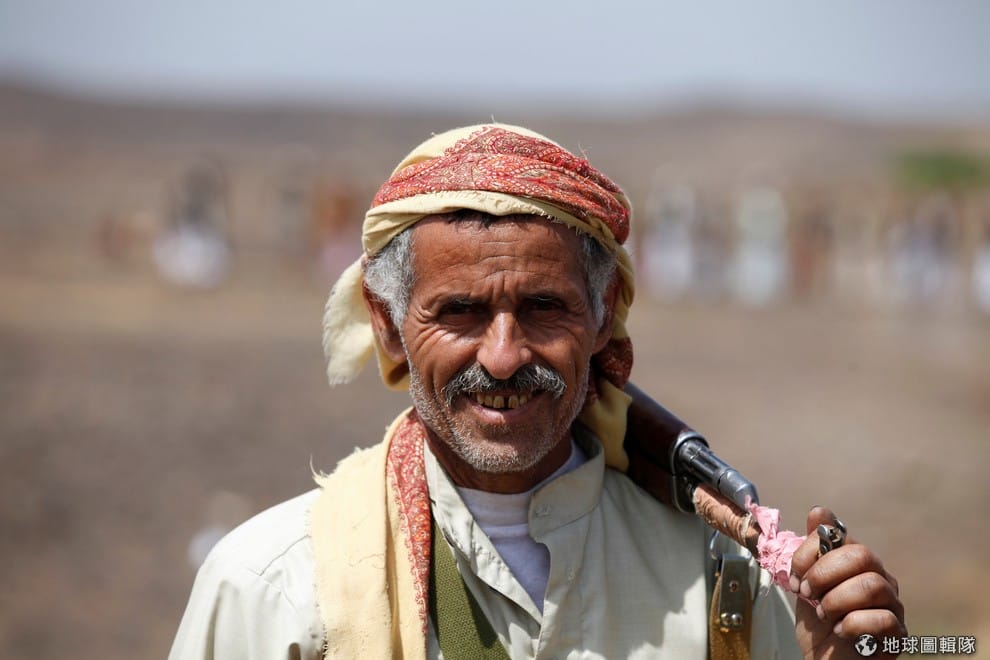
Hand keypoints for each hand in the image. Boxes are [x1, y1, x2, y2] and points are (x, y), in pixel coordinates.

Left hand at [790, 507, 905, 658]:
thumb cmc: (820, 625)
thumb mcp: (806, 586)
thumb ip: (810, 554)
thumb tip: (819, 512)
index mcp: (854, 562)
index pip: (838, 533)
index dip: (811, 550)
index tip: (796, 575)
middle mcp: (878, 576)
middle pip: (862, 554)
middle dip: (824, 573)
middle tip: (808, 594)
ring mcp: (891, 604)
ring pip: (872, 585)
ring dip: (837, 600)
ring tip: (824, 614)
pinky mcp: (897, 632)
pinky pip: (883, 619)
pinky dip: (853, 624)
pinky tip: (840, 631)